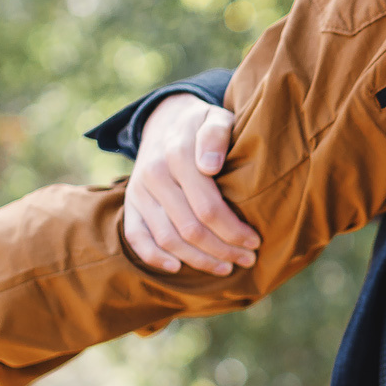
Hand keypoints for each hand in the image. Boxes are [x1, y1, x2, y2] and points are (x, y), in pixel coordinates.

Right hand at [124, 92, 260, 274]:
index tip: (255, 241)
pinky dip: (154, 257)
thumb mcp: (215, 118)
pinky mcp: (130, 202)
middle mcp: (154, 175)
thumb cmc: (202, 125)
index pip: (208, 207)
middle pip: (191, 228)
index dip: (233, 231)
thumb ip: (216, 135)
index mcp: (178, 155)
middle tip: (247, 259)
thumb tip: (210, 165)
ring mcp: (139, 191)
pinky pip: (136, 236)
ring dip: (198, 259)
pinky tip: (178, 268)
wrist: (166, 119)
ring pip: (168, 238)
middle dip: (222, 250)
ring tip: (225, 267)